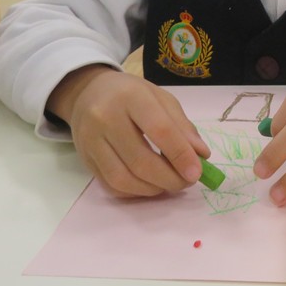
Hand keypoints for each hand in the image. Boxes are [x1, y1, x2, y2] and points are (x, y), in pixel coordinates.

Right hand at [47, 65, 210, 197]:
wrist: (88, 93)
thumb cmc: (131, 94)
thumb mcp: (160, 98)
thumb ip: (182, 125)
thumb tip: (201, 155)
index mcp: (131, 96)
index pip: (159, 130)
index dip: (181, 155)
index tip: (197, 172)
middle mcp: (105, 118)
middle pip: (141, 161)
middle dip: (169, 178)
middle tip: (187, 182)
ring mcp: (90, 141)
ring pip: (123, 179)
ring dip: (153, 189)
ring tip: (169, 184)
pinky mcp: (85, 160)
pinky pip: (111, 186)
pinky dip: (135, 192)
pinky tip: (149, 185)